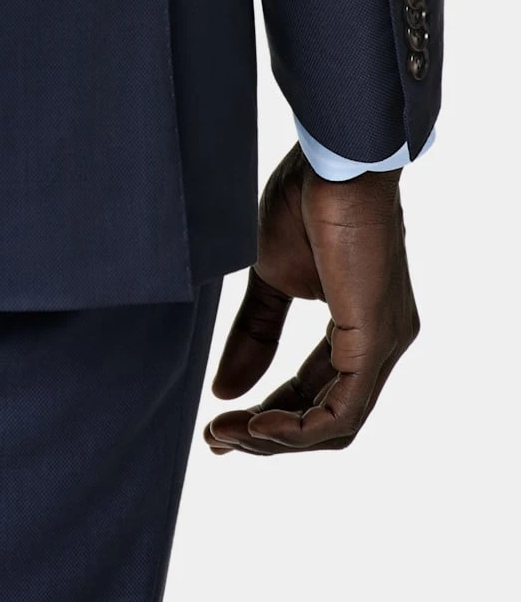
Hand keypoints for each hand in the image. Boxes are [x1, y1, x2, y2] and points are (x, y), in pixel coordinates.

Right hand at [204, 143, 418, 453]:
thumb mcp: (270, 279)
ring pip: (336, 425)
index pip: (318, 394)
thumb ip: (254, 333)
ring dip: (276, 438)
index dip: (270, 417)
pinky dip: (298, 429)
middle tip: (217, 439)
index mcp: (359, 326)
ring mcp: (384, 343)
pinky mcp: (375, 339)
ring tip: (226, 434)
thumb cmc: (305, 202)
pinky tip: (257, 424)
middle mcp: (381, 342)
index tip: (219, 423)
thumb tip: (225, 389)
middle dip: (269, 437)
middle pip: (328, 420)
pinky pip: (342, 410)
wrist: (330, 163)